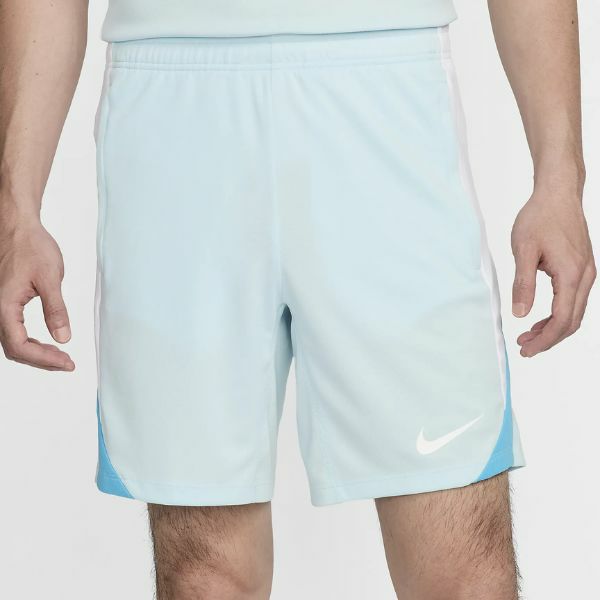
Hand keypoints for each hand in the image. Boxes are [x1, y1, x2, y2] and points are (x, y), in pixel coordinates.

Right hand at [0, 218, 74, 370]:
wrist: (17, 226)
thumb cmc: (31, 246)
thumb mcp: (50, 279)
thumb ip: (56, 310)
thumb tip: (63, 337)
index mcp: (4, 306)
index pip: (20, 346)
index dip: (44, 359)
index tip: (67, 362)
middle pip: (15, 349)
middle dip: (42, 360)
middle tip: (67, 363)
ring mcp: (0, 306)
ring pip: (13, 341)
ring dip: (36, 352)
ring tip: (60, 356)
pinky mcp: (5, 302)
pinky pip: (13, 330)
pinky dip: (31, 341)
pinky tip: (47, 342)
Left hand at [511, 186, 595, 357]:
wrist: (558, 194)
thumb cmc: (540, 217)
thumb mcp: (523, 250)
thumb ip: (522, 284)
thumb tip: (520, 314)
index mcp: (571, 275)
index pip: (561, 320)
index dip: (544, 340)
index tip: (526, 349)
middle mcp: (585, 277)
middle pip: (571, 321)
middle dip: (548, 339)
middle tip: (525, 348)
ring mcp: (587, 272)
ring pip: (574, 312)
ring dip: (553, 328)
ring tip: (528, 335)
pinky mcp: (582, 268)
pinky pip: (574, 300)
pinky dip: (558, 314)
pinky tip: (540, 316)